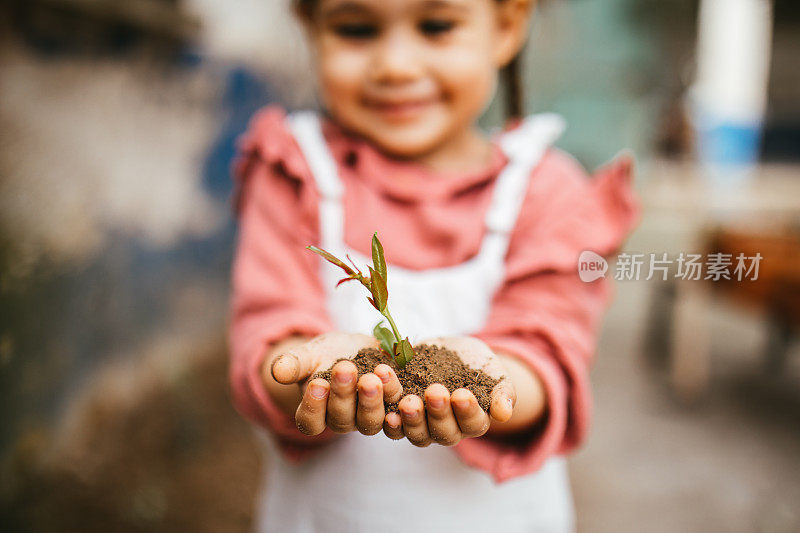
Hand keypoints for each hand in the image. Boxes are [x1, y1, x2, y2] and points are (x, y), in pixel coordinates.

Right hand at [266, 332, 404, 435]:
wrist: (357, 347)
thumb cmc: (327, 354)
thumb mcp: (310, 354)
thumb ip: (294, 364)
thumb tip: (277, 371)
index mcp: (316, 413)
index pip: (310, 422)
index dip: (313, 407)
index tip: (317, 383)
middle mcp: (341, 420)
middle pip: (342, 420)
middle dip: (344, 394)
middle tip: (346, 369)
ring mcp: (367, 417)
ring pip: (370, 421)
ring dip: (372, 400)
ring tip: (374, 376)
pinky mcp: (391, 407)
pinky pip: (395, 411)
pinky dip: (396, 398)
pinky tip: (394, 382)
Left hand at [381, 336, 516, 446]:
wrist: (445, 351)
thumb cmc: (474, 362)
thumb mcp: (491, 369)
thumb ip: (502, 390)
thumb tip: (504, 413)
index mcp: (473, 421)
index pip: (473, 423)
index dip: (467, 411)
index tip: (462, 394)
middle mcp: (448, 430)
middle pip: (444, 433)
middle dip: (439, 413)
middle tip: (434, 392)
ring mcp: (422, 426)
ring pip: (417, 433)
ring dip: (411, 418)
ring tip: (407, 401)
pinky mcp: (399, 417)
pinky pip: (394, 427)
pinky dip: (390, 422)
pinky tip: (387, 412)